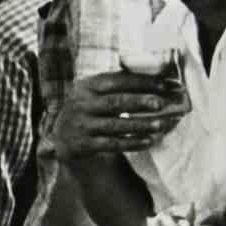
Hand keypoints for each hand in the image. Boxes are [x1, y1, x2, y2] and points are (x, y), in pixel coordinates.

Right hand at [51, 70, 189, 162]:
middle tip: (160, 103)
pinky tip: (147, 141)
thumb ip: (117, 85)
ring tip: (159, 125)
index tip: (163, 85)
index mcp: (87, 86)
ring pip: (114, 125)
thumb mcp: (93, 93)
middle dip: (139, 102)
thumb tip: (157, 81)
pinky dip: (131, 142)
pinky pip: (112, 144)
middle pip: (114, 102)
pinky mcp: (84, 144)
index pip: (116, 80)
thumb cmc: (88, 110)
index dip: (140, 82)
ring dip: (139, 125)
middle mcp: (82, 104)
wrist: (62, 137)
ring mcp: (82, 125)